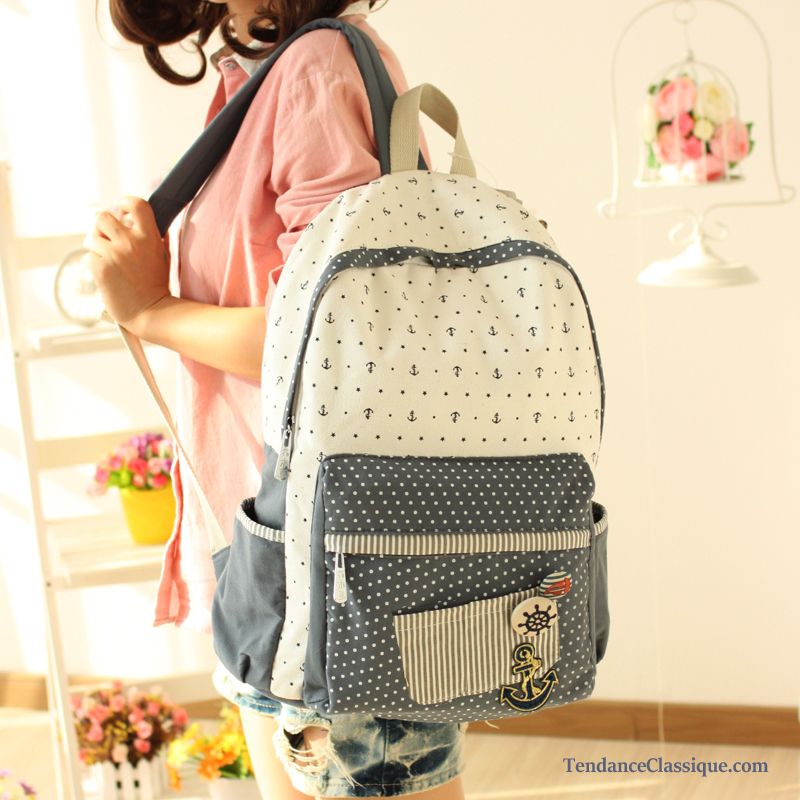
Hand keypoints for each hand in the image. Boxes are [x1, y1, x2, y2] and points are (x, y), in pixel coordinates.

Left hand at [84, 195, 170, 332]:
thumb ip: (153, 235)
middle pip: (103, 217)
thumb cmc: (156, 285)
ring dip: (95, 247)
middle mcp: (131, 242)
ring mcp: (114, 255)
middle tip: (106, 238)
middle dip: (101, 227)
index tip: (121, 209)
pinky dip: (94, 265)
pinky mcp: (100, 269)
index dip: (124, 203)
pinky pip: (88, 257)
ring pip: (91, 237)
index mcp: (149, 236)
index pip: (136, 204)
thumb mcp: (162, 255)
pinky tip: (106, 275)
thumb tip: (140, 217)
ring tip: (107, 260)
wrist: (150, 311)